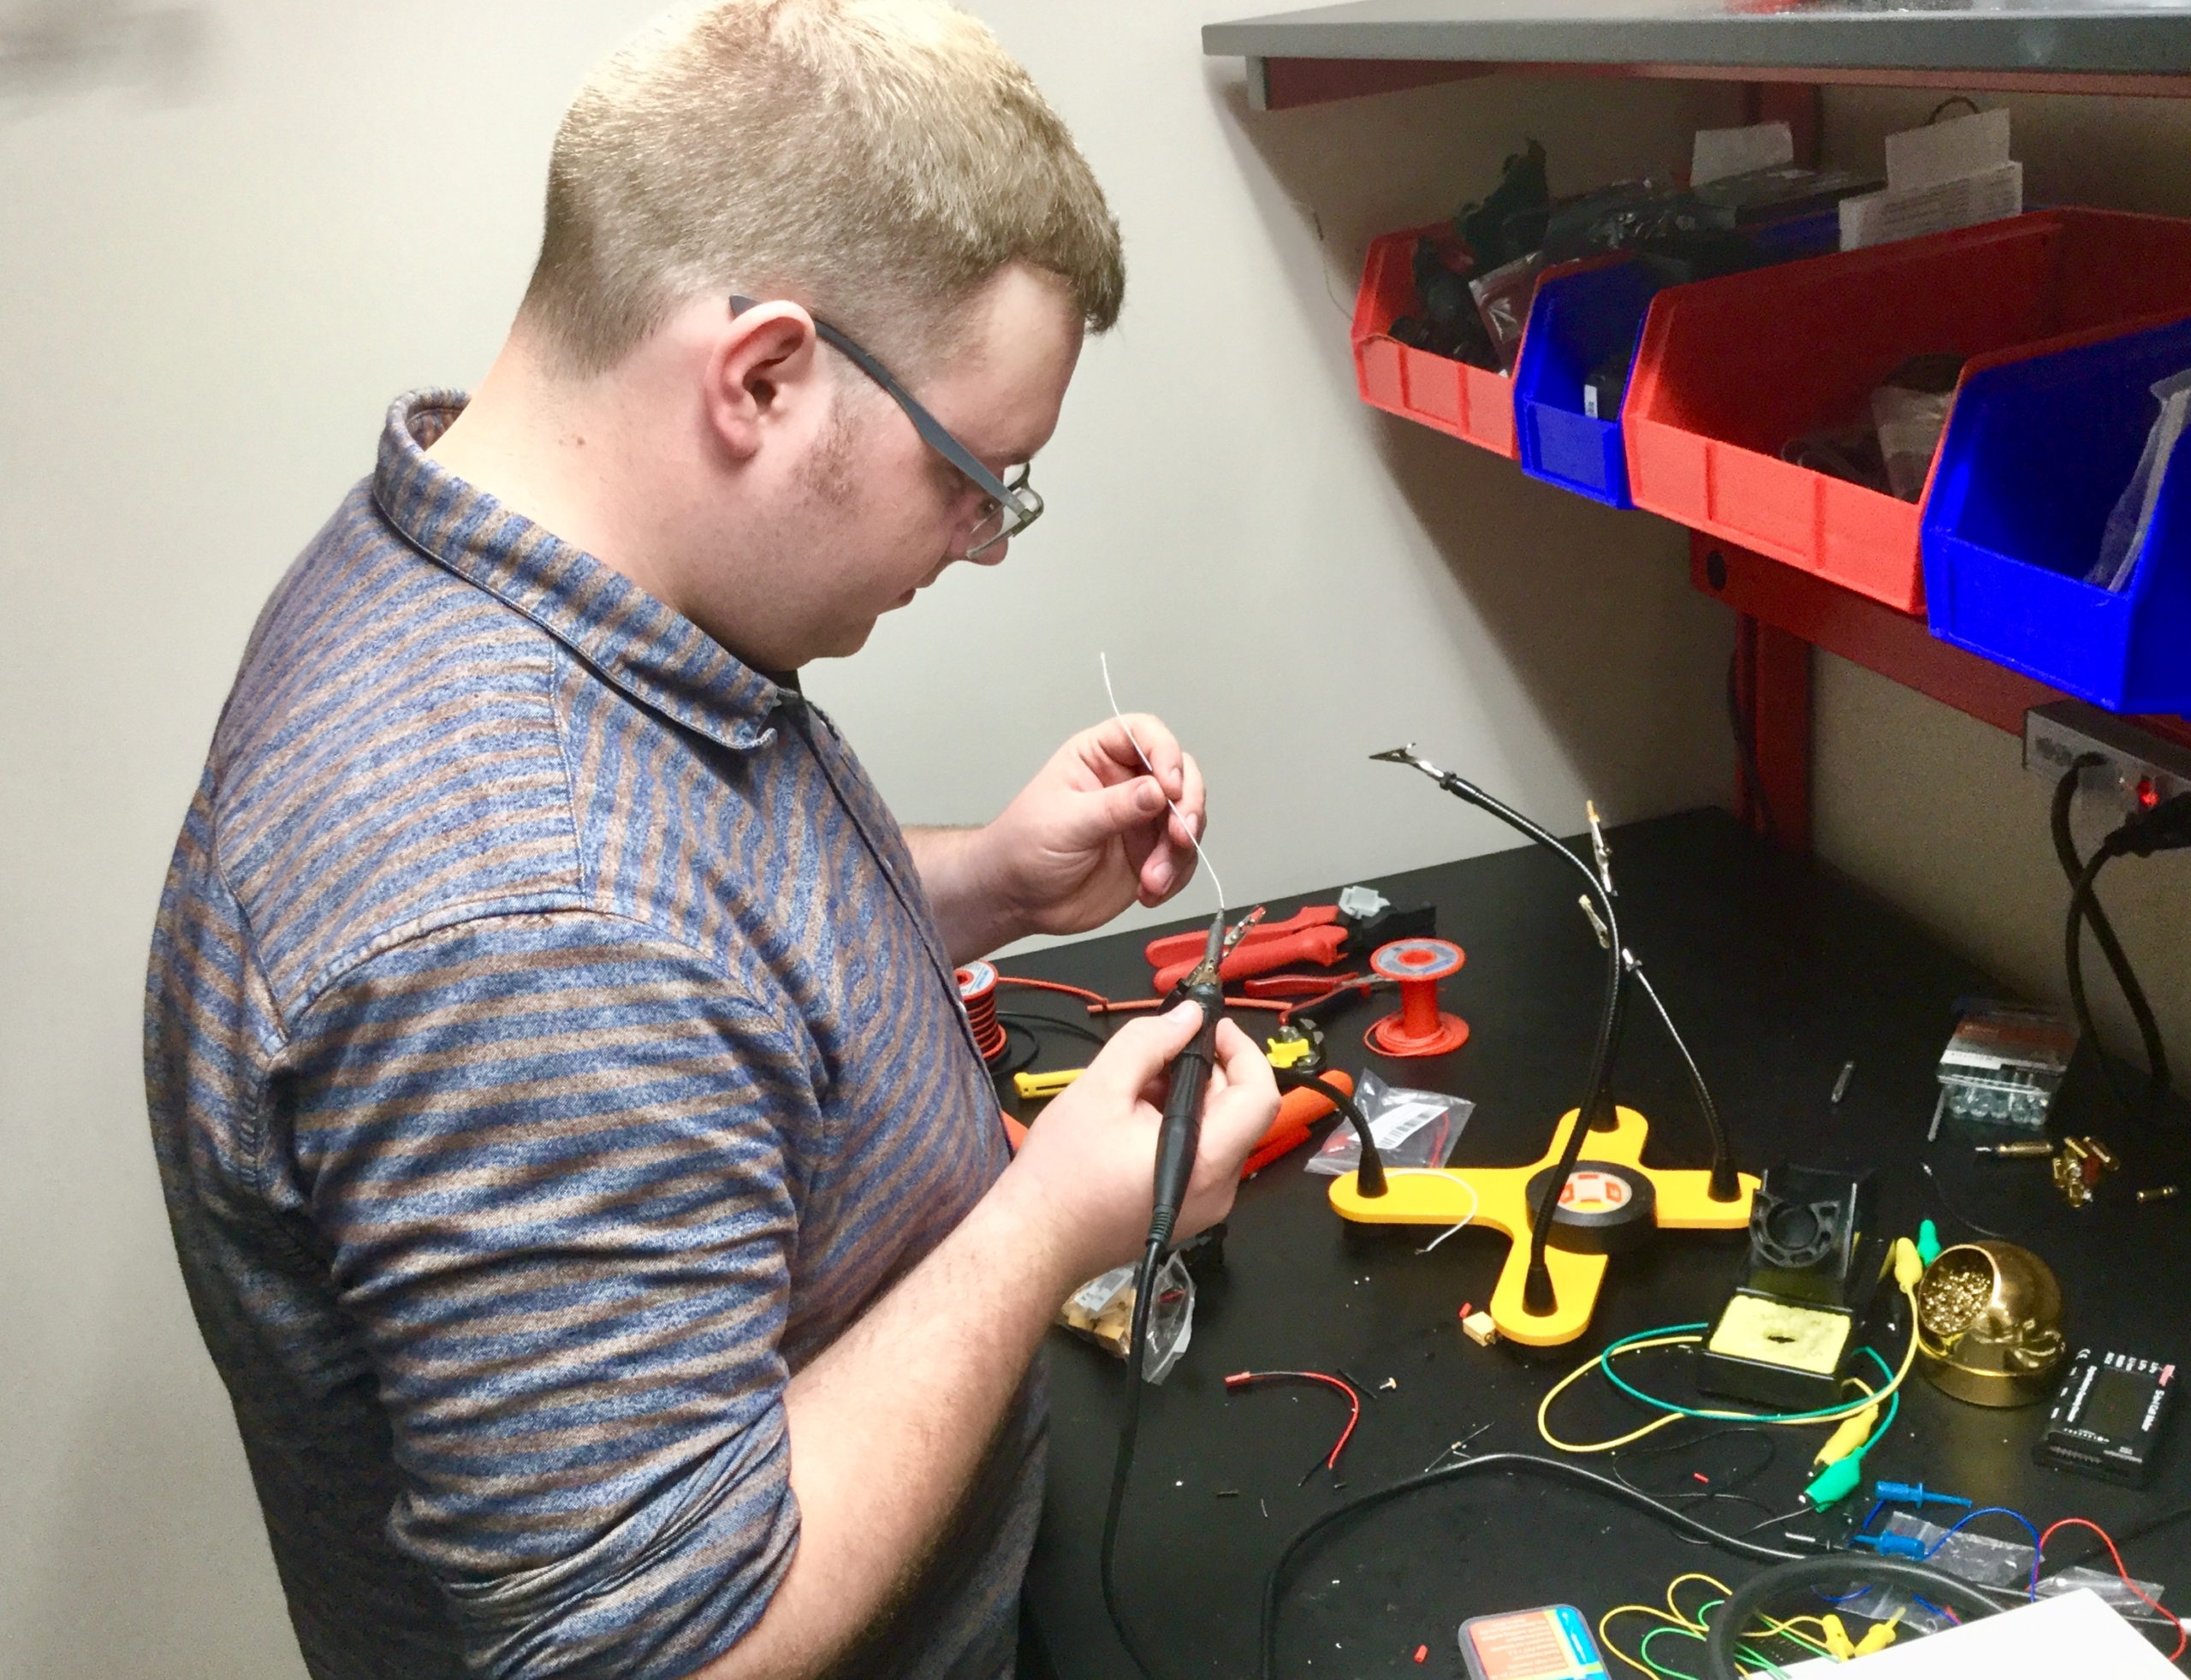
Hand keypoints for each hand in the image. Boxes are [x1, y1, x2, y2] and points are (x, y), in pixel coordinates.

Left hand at [978, 716, 1206, 939]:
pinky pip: (1182, 858)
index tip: (1170, 787)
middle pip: (1181, 774)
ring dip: (1179, 852)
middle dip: (1189, 805)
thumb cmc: (1024, 848)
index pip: (1145, 734)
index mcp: (1099, 757)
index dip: (1166, 753)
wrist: (1017, 899)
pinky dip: (1176, 876)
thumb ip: (1115, 807)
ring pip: (1187, 819)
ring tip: (1153, 880)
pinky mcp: (1150, 854)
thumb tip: (1158, 791)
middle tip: (1179, 836)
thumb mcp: (1066, 823)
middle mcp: (1128, 782)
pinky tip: (1150, 892)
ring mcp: (1143, 819)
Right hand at [1001, 1003, 1277, 1289]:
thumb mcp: (1099, 1089)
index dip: (1241, 1050)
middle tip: (1156, 1052)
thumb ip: (1148, 1043)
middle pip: (1237, 1110)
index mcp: (1205, 1162)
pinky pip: (1200, 1153)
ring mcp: (1204, 1205)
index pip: (1259, 1096)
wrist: (1034, 1241)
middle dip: (1204, 1070)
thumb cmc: (1061, 1174)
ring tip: (1133, 1089)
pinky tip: (1131, 1119)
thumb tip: (1188, 1017)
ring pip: (1217, 1130)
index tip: (1208, 1028)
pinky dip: (1176, 1124)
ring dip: (1185, 1097)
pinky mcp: (1187, 1210)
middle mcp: (1217, 1189)